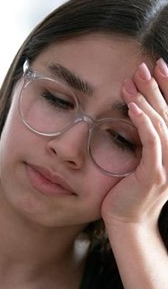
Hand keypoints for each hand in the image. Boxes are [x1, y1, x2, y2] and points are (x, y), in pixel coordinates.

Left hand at [101, 60, 167, 227]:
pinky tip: (134, 108)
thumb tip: (135, 110)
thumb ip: (143, 139)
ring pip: (162, 124)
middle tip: (143, 66)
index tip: (160, 65)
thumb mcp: (138, 160)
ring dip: (147, 100)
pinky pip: (152, 143)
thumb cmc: (127, 192)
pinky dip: (144, 123)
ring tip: (131, 82)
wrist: (127, 223)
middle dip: (158, 87)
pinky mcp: (155, 175)